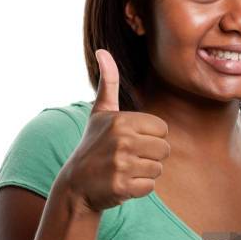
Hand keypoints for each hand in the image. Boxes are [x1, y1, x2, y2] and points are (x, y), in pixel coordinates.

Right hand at [61, 49, 169, 212]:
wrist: (76, 185)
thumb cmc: (93, 146)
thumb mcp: (99, 113)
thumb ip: (108, 83)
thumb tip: (102, 51)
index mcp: (121, 120)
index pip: (162, 129)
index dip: (150, 137)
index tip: (130, 141)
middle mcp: (121, 140)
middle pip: (164, 149)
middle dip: (150, 156)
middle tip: (127, 158)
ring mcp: (121, 164)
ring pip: (158, 169)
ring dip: (144, 173)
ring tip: (123, 170)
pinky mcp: (122, 186)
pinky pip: (149, 187)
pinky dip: (138, 188)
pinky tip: (121, 184)